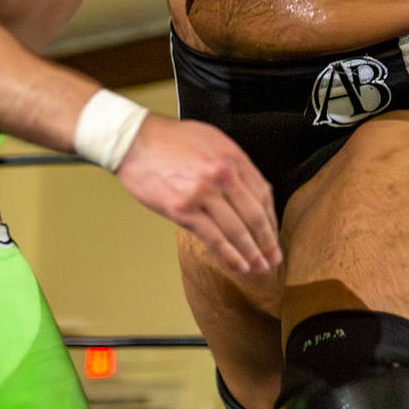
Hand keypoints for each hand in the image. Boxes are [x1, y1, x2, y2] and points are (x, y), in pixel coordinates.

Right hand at [116, 114, 280, 273]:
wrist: (134, 141)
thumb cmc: (169, 140)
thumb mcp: (211, 140)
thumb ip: (232, 165)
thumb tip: (248, 191)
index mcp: (233, 158)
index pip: (263, 194)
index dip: (270, 220)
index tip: (273, 235)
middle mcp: (223, 175)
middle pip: (254, 215)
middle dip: (267, 242)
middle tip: (274, 258)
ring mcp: (204, 193)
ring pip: (237, 230)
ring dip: (251, 253)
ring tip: (259, 268)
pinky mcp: (183, 209)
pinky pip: (214, 237)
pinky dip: (229, 255)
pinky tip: (239, 265)